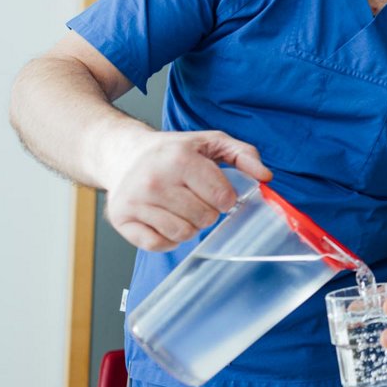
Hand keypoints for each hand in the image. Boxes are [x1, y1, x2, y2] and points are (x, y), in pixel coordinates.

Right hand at [104, 130, 270, 250]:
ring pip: (183, 234)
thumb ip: (243, 154)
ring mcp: (135, 201)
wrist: (123, 153)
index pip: (222, 197)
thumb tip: (265, 176)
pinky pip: (158, 245)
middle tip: (194, 198)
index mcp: (179, 159)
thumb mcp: (210, 142)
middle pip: (204, 218)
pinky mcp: (121, 219)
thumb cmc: (172, 152)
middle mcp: (154, 180)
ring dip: (188, 226)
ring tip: (179, 208)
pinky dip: (167, 238)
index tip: (217, 192)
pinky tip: (163, 219)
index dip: (226, 198)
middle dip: (207, 212)